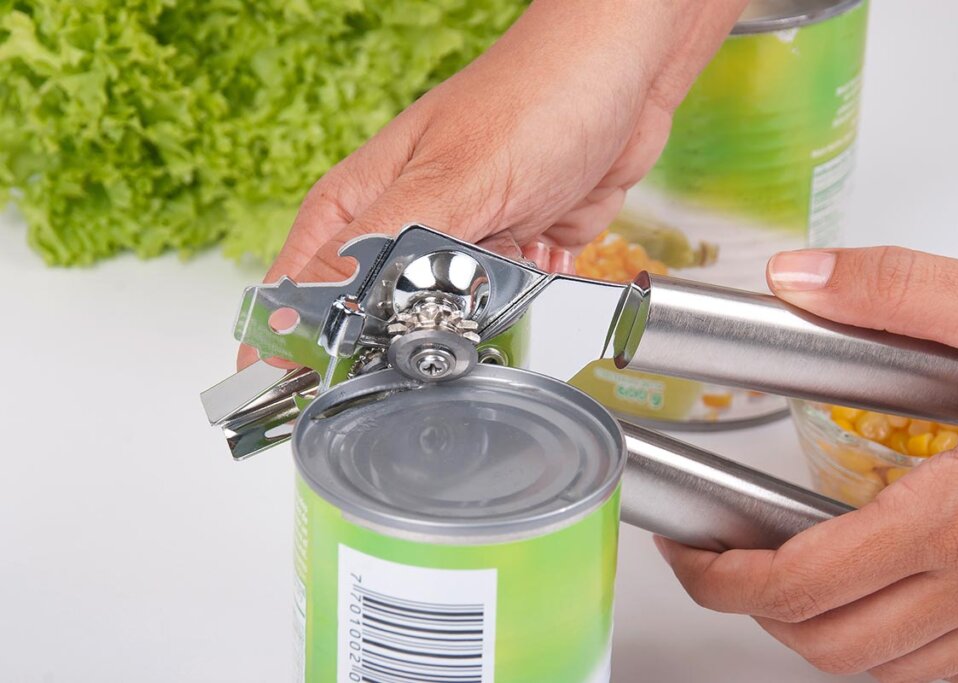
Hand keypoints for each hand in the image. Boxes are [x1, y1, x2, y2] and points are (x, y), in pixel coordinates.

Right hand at [240, 0, 745, 366]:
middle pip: (378, 320)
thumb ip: (375, 251)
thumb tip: (296, 311)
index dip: (297, 351)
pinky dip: (528, 299)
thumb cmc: (535, 99)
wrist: (630, 77)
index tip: (301, 403)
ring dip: (480, 317)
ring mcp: (462, 242)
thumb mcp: (447, 182)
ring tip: (509, 274)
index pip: (300, 293)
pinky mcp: (513, 252)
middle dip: (411, 339)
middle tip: (449, 326)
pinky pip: (506, 306)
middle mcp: (406, 226)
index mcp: (361, 203)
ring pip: (448, 319)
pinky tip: (544, 262)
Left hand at [656, 247, 957, 681]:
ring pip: (883, 670)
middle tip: (725, 557)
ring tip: (789, 574)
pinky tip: (887, 601)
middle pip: (826, 640)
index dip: (722, 577)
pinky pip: (952, 677)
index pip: (799, 583)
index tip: (691, 551)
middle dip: (755, 606)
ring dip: (818, 630)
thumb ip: (896, 291)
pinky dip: (894, 652)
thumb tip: (798, 279)